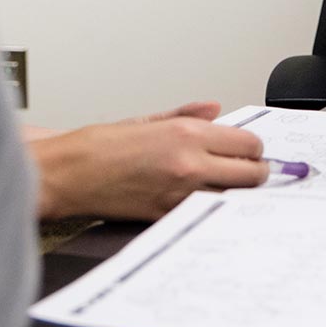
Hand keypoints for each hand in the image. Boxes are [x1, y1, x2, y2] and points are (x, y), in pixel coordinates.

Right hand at [30, 101, 268, 220]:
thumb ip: (188, 115)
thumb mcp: (148, 120)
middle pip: (251, 175)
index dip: (255, 149)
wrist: (69, 173)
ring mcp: (180, 193)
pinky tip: (207, 203)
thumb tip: (214, 109)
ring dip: (237, 195)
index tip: (251, 152)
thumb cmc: (100, 146)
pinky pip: (205, 215)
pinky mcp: (168, 217)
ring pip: (234, 199)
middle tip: (251, 173)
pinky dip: (212, 209)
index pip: (248, 144)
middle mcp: (189, 163)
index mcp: (187, 134)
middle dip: (256, 174)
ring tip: (230, 189)